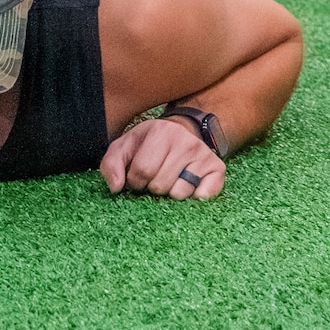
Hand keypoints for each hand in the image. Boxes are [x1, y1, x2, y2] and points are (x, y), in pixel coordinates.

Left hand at [100, 117, 226, 201]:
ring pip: (180, 194)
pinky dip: (194, 198)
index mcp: (159, 131)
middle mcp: (184, 141)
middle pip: (160, 185)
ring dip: (171, 193)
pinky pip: (204, 196)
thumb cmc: (150, 144)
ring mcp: (202, 154)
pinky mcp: (217, 169)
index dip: (135, 181)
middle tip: (155, 177)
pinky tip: (188, 186)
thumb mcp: (126, 146)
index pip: (141, 171)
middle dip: (152, 188)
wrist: (183, 131)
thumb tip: (116, 187)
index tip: (137, 177)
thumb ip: (112, 164)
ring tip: (170, 179)